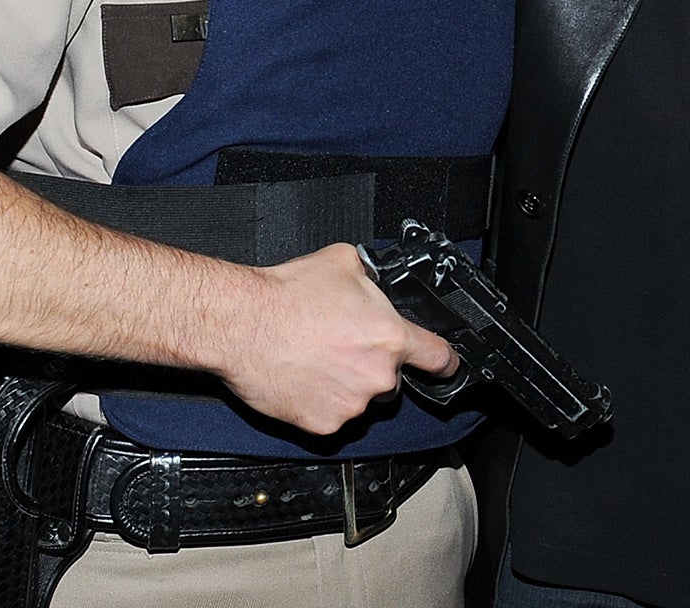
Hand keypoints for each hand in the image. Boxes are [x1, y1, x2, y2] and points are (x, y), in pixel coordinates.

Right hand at [221, 244, 458, 436]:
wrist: (242, 324)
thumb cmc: (287, 294)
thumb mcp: (344, 263)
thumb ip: (373, 280)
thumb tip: (377, 283)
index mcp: (391, 337)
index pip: (439, 358)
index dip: (446, 362)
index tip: (447, 366)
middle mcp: (377, 376)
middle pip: (391, 379)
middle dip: (373, 365)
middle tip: (341, 346)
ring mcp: (351, 405)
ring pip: (361, 399)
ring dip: (347, 384)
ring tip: (316, 359)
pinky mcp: (323, 425)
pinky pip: (333, 416)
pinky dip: (322, 402)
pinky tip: (304, 377)